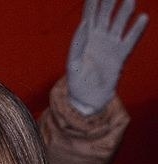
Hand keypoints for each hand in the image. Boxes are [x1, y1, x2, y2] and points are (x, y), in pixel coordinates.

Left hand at [66, 0, 148, 114]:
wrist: (88, 101)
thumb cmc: (77, 83)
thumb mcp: (72, 65)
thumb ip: (77, 45)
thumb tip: (85, 23)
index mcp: (84, 39)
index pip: (89, 16)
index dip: (92, 3)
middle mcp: (99, 39)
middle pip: (105, 15)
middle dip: (109, 2)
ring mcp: (110, 46)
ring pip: (118, 24)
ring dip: (124, 13)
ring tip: (129, 1)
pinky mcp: (120, 56)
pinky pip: (130, 40)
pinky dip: (136, 30)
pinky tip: (143, 18)